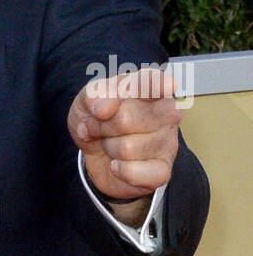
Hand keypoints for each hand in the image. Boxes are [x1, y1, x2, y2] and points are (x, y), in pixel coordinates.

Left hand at [68, 67, 180, 214]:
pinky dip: (120, 171)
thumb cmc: (97, 118)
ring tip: (110, 142)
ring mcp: (168, 141)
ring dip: (109, 148)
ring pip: (126, 148)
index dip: (156, 85)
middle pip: (125, 119)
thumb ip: (94, 95)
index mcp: (149, 87)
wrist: (96, 152)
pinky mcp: (162, 170)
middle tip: (96, 127)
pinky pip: (138, 173)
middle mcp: (166, 111)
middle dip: (101, 127)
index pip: (151, 82)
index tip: (169, 86)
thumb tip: (105, 108)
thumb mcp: (87, 100)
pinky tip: (118, 165)